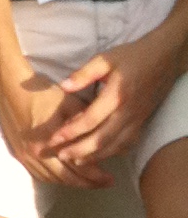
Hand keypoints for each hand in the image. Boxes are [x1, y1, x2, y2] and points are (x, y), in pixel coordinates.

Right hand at [0, 62, 111, 188]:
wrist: (10, 88)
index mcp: (53, 142)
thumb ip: (86, 124)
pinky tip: (63, 178)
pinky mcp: (19, 154)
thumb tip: (105, 140)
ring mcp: (26, 156)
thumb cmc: (43, 94)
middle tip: (104, 184)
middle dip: (88, 184)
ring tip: (87, 182)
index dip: (97, 176)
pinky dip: (53, 180)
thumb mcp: (70, 105)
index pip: (80, 167)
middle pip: (68, 178)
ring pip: (53, 179)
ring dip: (71, 183)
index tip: (111, 178)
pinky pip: (39, 175)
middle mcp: (39, 154)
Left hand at [48, 28, 182, 165]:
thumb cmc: (131, 56)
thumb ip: (83, 74)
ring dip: (96, 156)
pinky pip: (127, 143)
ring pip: (116, 145)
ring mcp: (137, 119)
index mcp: (116, 96)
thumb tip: (63, 87)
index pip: (91, 120)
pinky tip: (100, 155)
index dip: (72, 132)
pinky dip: (113, 152)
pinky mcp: (142, 122)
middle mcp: (128, 112)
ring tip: (76, 160)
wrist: (163, 59)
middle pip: (103, 139)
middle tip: (61, 156)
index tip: (54, 138)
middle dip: (80, 150)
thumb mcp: (104, 59)